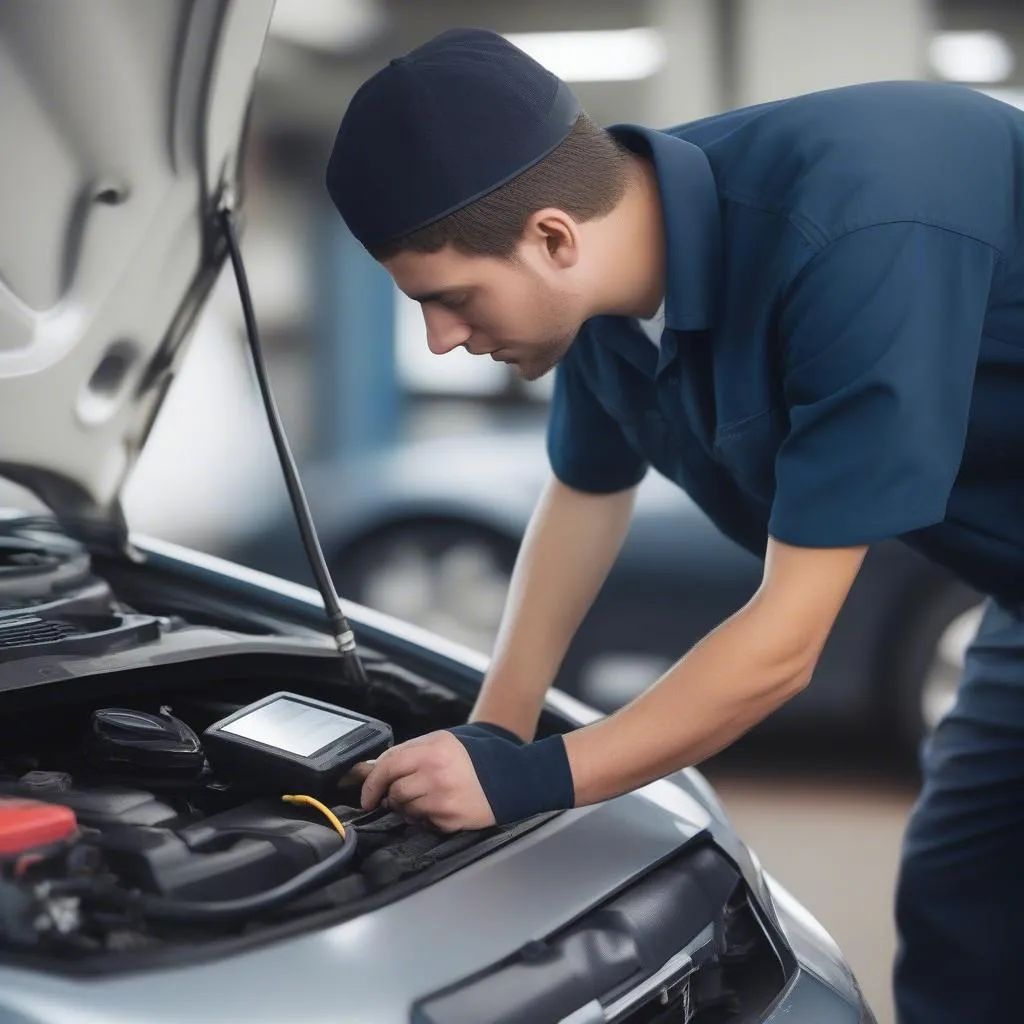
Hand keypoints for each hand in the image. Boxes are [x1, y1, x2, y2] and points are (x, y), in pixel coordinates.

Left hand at [349, 730, 496, 831]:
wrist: (511, 778)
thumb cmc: (473, 758)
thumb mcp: (442, 741)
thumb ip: (408, 752)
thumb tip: (373, 770)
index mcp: (433, 750)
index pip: (388, 766)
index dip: (372, 783)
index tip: (367, 796)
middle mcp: (436, 774)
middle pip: (395, 792)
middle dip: (393, 797)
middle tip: (401, 795)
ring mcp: (443, 799)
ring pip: (406, 810)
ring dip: (408, 808)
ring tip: (426, 798)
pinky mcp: (450, 819)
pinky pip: (422, 823)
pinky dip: (425, 818)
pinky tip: (439, 807)